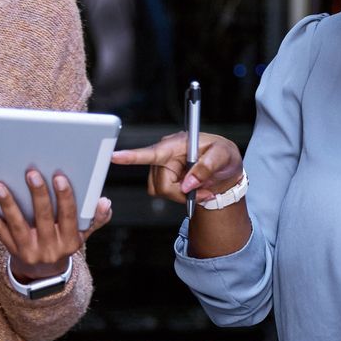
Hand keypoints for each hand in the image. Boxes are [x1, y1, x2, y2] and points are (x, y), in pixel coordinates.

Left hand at [0, 168, 112, 281]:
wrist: (44, 275)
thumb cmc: (63, 244)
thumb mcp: (83, 235)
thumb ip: (95, 218)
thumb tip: (105, 202)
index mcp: (70, 241)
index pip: (69, 216)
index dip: (65, 197)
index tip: (60, 177)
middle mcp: (50, 248)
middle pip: (43, 218)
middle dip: (38, 195)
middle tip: (31, 173)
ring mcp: (29, 250)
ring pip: (17, 224)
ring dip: (8, 204)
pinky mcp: (12, 250)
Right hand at [109, 131, 243, 204]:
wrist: (226, 167)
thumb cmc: (224, 155)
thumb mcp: (223, 156)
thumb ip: (206, 168)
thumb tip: (187, 185)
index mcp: (176, 144)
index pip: (151, 152)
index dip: (132, 156)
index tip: (114, 157)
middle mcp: (164, 154)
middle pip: (160, 183)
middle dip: (181, 193)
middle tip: (202, 192)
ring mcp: (162, 166)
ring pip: (160, 191)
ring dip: (181, 195)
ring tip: (201, 189)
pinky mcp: (163, 177)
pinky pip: (162, 194)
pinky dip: (179, 197)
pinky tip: (193, 190)